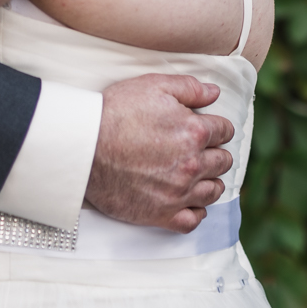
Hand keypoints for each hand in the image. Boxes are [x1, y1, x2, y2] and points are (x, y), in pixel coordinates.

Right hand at [84, 74, 234, 233]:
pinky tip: (192, 204)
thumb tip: (214, 93)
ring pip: (213, 191)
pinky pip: (192, 221)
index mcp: (194, 132)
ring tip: (202, 175)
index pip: (224, 131)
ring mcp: (178, 192)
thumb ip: (190, 88)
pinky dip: (197, 213)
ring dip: (211, 181)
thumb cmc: (115, 113)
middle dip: (216, 152)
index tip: (209, 128)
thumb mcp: (153, 86)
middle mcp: (192, 164)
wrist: (83, 146)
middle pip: (222, 162)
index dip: (217, 127)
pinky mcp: (161, 214)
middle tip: (205, 150)